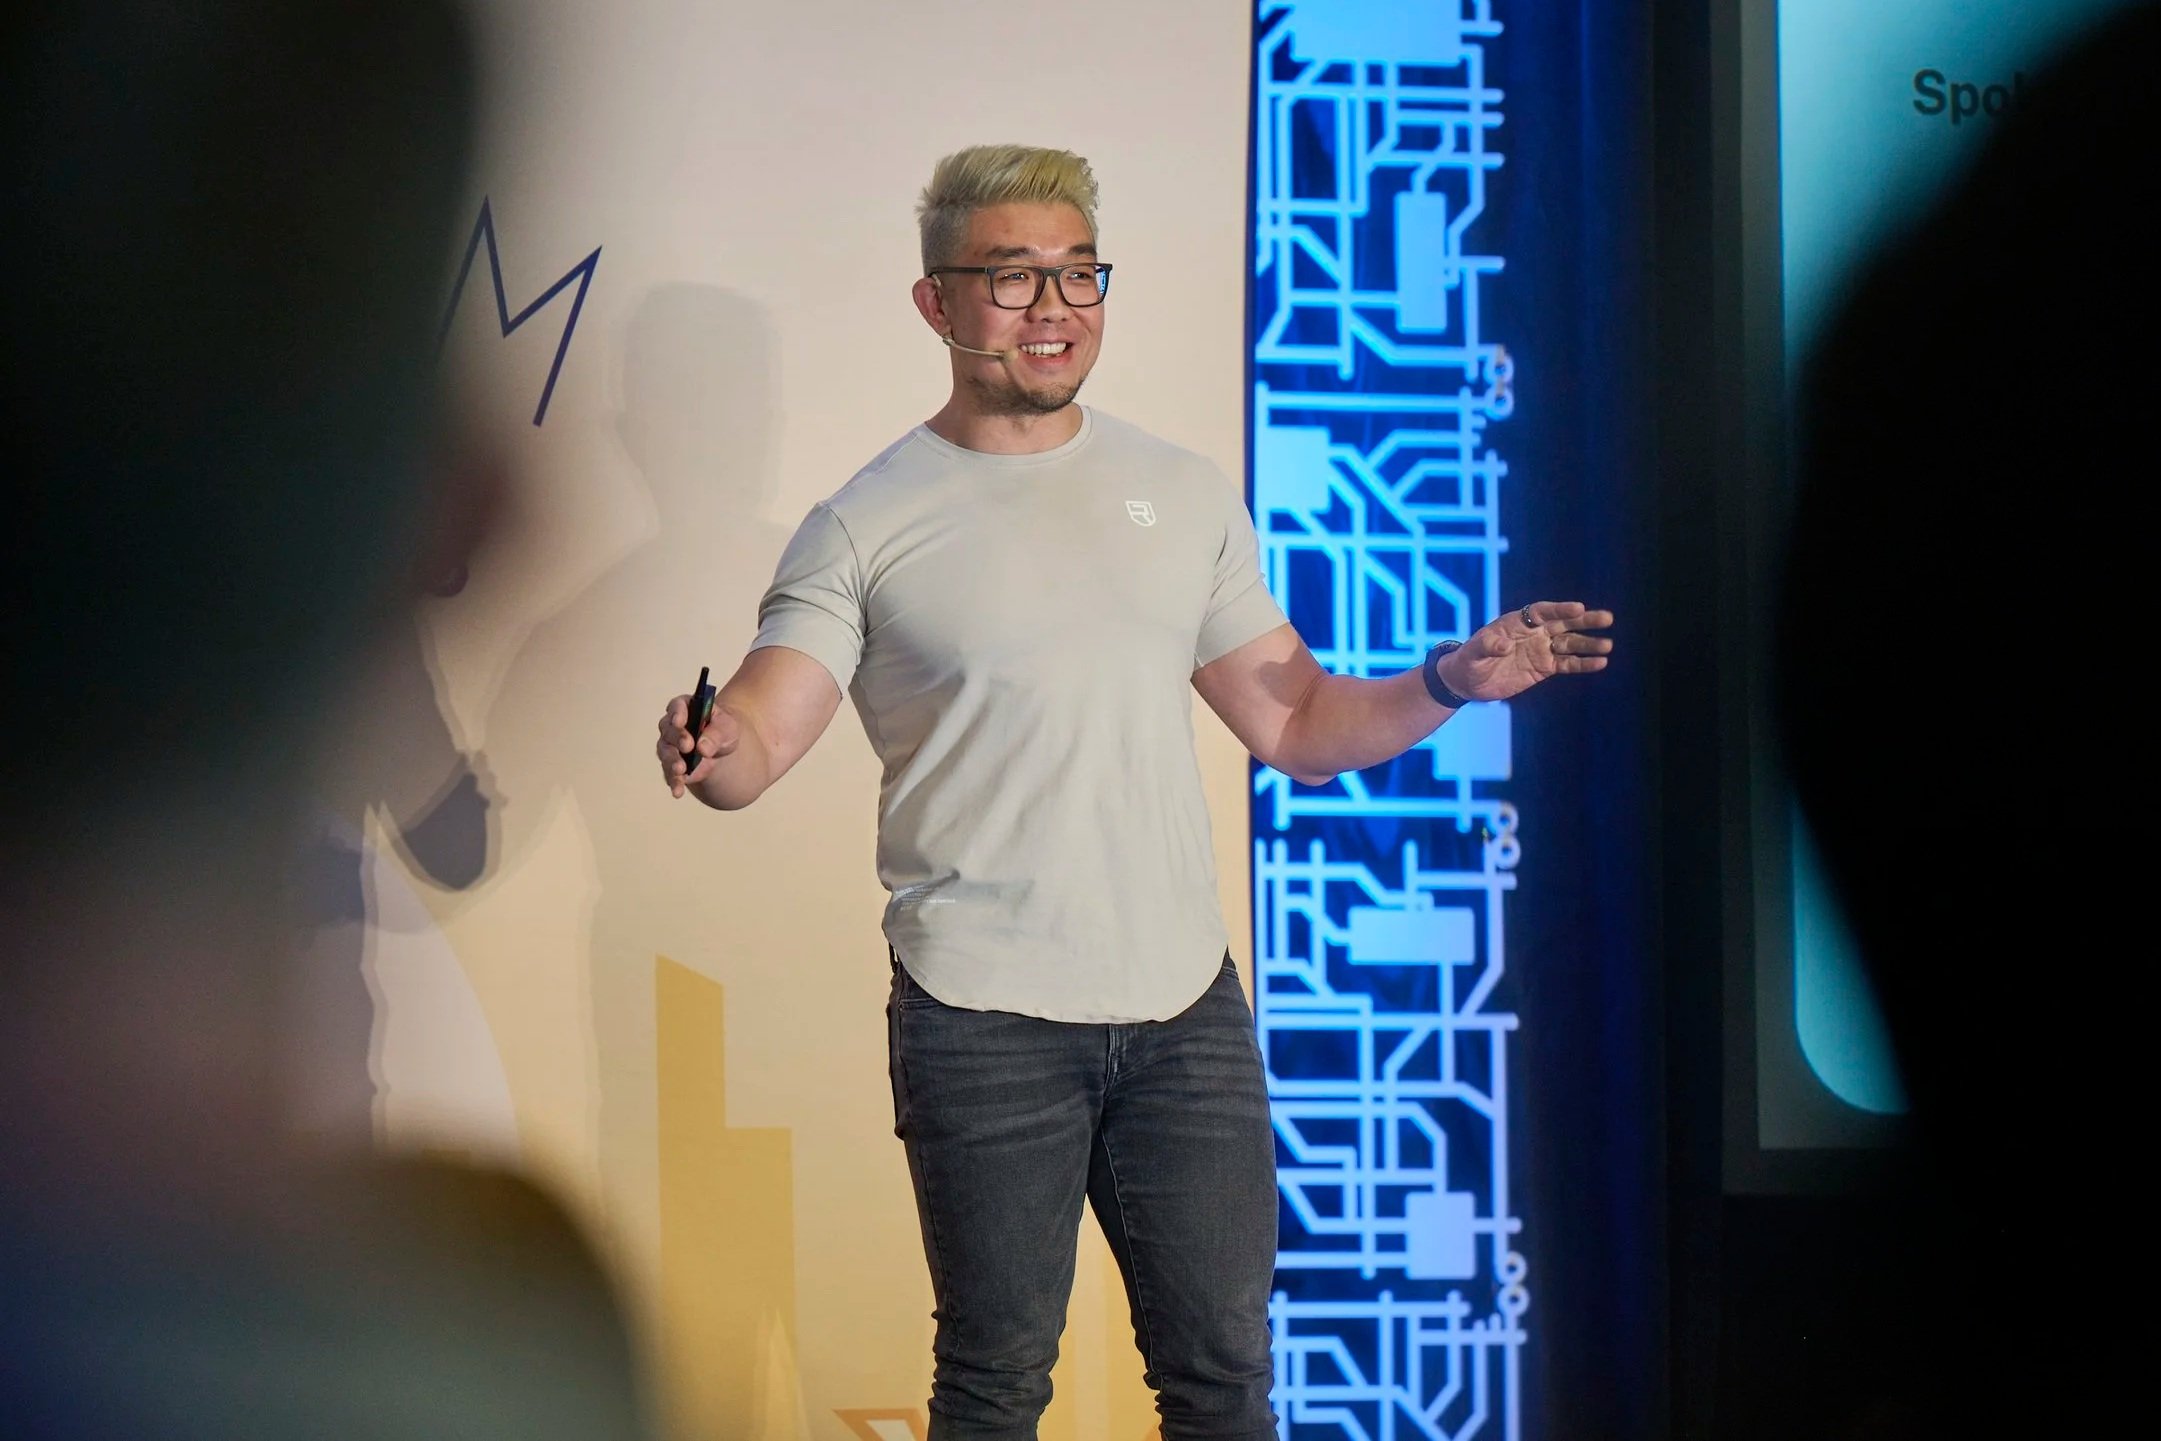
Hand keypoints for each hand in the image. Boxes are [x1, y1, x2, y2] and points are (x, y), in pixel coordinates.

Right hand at [656, 693, 740, 798]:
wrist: (722, 748)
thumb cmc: (723, 730)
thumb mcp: (727, 728)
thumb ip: (716, 734)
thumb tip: (703, 747)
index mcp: (686, 707)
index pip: (677, 706)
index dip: (677, 713)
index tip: (680, 721)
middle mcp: (672, 725)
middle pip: (669, 730)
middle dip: (678, 738)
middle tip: (688, 746)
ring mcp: (669, 745)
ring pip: (666, 752)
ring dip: (672, 761)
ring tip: (681, 769)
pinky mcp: (671, 764)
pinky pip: (669, 773)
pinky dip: (674, 782)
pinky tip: (678, 791)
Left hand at [1438, 601, 1613, 702]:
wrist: (1468, 681)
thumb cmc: (1468, 660)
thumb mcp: (1473, 652)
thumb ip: (1487, 645)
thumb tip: (1504, 645)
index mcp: (1517, 622)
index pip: (1543, 612)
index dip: (1560, 609)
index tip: (1578, 608)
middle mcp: (1533, 632)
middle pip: (1563, 623)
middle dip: (1585, 621)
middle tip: (1607, 618)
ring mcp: (1540, 649)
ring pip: (1569, 644)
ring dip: (1589, 644)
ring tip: (1608, 645)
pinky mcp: (1544, 667)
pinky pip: (1567, 664)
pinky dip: (1583, 664)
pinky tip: (1600, 663)